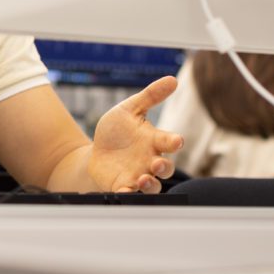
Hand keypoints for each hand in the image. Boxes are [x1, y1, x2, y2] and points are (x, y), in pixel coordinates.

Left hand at [87, 76, 183, 193]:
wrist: (97, 151)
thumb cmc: (118, 130)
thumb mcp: (130, 109)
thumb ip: (150, 96)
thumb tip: (173, 79)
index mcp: (153, 141)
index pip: (169, 142)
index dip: (174, 142)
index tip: (176, 141)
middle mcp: (149, 160)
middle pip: (166, 169)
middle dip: (164, 168)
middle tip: (157, 164)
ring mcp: (137, 175)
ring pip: (152, 186)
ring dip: (150, 184)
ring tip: (144, 179)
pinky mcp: (122, 186)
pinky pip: (129, 193)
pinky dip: (129, 194)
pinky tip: (125, 191)